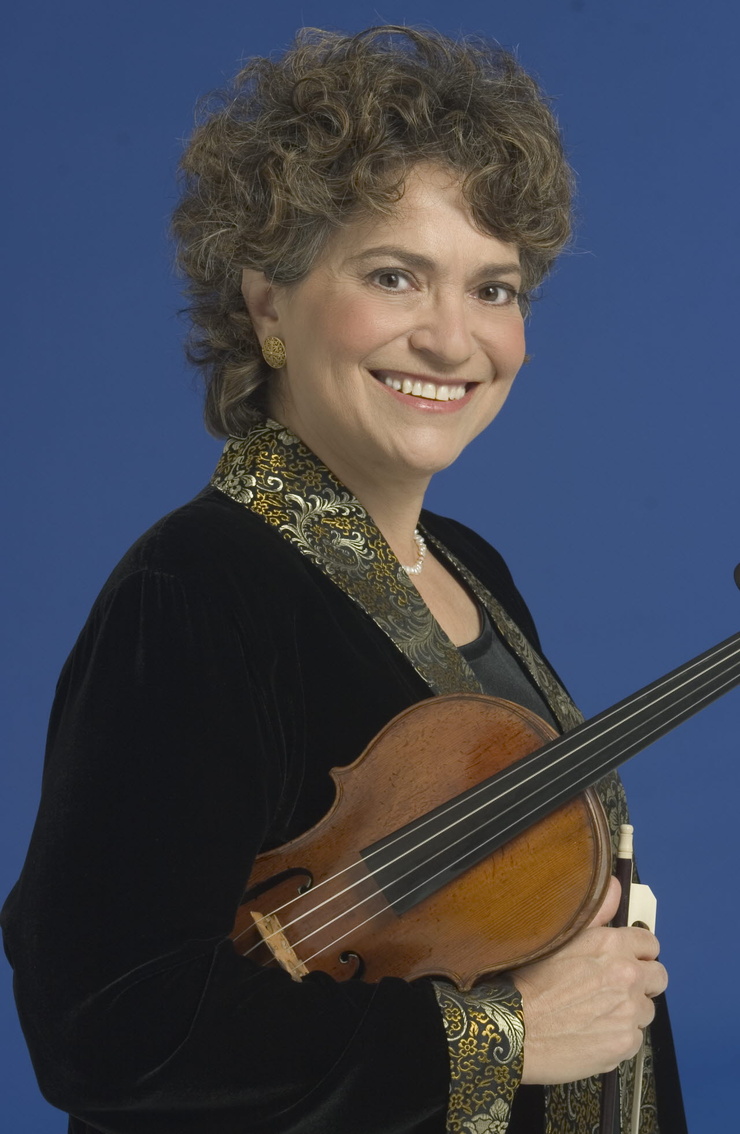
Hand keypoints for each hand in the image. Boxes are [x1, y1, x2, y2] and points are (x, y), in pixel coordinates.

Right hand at [511, 877, 667, 1084]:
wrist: (517, 1027)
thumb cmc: (532, 981)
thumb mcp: (562, 936)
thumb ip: (597, 913)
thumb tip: (617, 889)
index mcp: (613, 945)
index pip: (651, 944)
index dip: (639, 953)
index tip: (629, 960)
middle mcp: (628, 976)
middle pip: (658, 977)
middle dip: (642, 982)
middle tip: (616, 988)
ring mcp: (630, 1012)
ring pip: (646, 1010)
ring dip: (629, 1011)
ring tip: (598, 1011)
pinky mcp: (626, 1043)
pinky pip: (634, 1038)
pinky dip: (619, 1037)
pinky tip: (594, 1031)